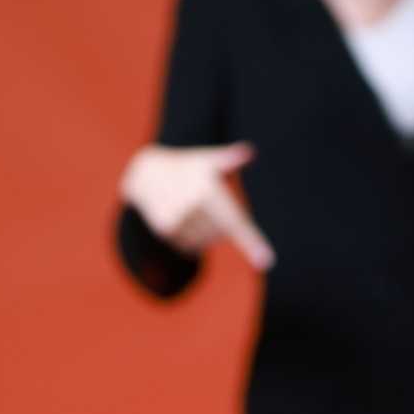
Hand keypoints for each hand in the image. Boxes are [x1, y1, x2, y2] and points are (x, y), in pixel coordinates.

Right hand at [119, 142, 274, 269]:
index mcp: (208, 189)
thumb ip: (229, 158)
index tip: (267, 261)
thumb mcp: (207, 159)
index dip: (252, 242)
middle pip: (223, 232)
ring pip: (207, 241)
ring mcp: (176, 219)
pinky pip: (190, 245)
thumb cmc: (187, 166)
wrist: (146, 172)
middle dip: (224, 223)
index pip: (235, 220)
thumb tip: (249, 152)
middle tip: (213, 204)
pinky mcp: (164, 229)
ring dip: (210, 232)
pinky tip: (187, 218)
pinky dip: (194, 237)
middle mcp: (192, 205)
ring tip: (199, 209)